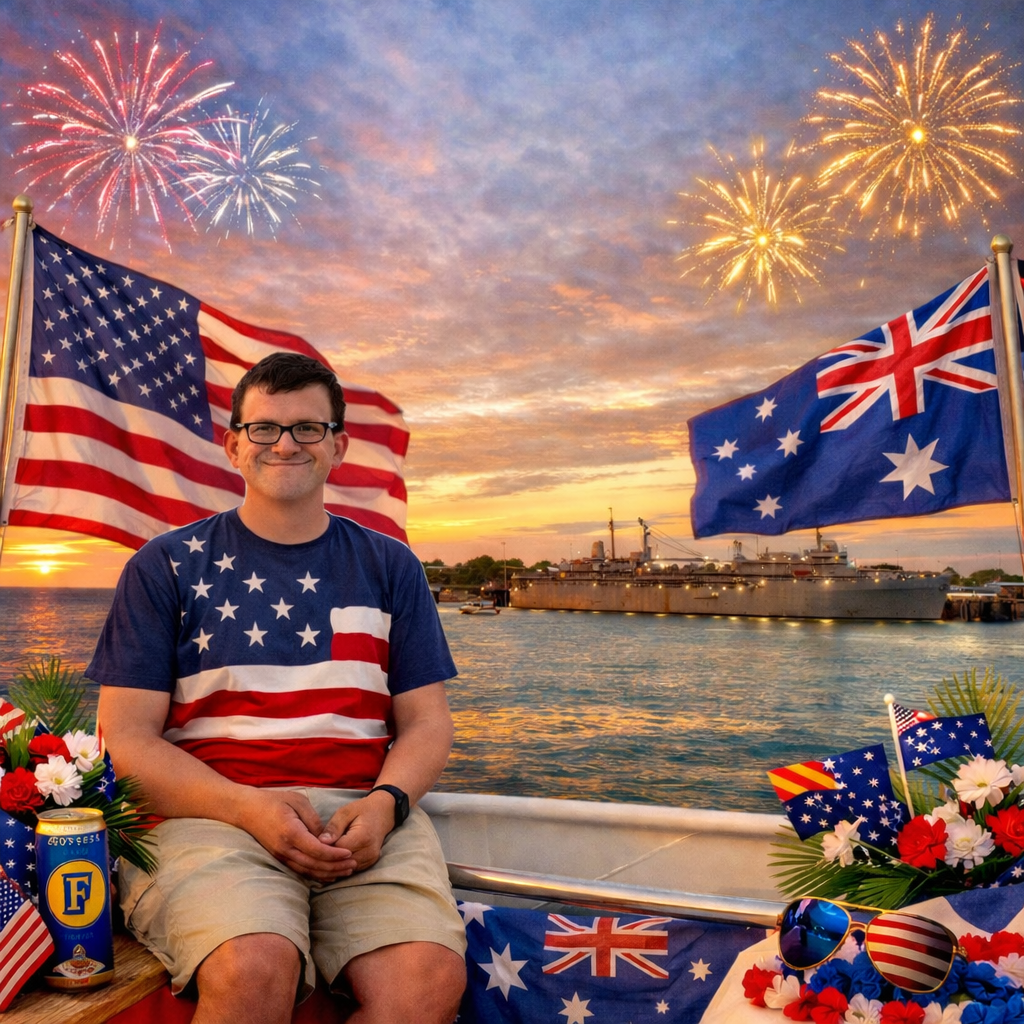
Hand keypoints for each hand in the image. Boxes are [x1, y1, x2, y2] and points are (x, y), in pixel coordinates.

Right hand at [237, 789, 357, 881]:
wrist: (247, 810)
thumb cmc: (275, 801)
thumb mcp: (298, 802)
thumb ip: (314, 820)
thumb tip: (327, 838)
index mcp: (291, 833)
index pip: (317, 850)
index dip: (335, 855)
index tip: (349, 853)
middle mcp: (285, 849)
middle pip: (314, 865)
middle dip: (335, 867)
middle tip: (353, 865)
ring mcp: (280, 855)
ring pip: (307, 871)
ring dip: (327, 873)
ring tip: (345, 871)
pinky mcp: (279, 858)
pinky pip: (300, 870)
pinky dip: (315, 874)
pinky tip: (328, 874)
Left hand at [317, 792, 395, 873]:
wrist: (384, 812)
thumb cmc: (363, 809)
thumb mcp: (346, 811)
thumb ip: (333, 827)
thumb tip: (320, 842)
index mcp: (362, 837)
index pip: (336, 851)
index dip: (322, 849)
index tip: (310, 844)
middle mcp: (369, 852)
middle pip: (340, 863)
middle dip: (325, 859)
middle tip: (311, 853)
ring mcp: (371, 859)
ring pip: (345, 869)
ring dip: (332, 865)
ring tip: (319, 856)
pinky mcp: (370, 863)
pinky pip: (351, 869)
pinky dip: (340, 866)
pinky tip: (329, 860)